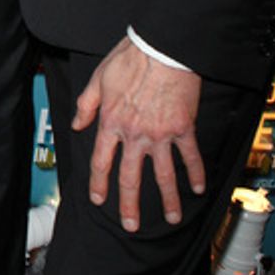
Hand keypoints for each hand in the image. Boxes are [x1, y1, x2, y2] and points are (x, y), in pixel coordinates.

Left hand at [73, 36, 205, 231]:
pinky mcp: (184, 128)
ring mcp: (160, 134)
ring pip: (163, 175)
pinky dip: (195, 174)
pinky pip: (190, 156)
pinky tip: (198, 189)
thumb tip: (77, 124)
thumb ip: (86, 105)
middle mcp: (134, 134)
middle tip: (131, 225)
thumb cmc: (129, 59)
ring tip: (172, 218)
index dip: (99, 183)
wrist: (162, 48)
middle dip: (129, 204)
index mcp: (111, 122)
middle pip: (130, 177)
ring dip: (168, 199)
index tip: (99, 200)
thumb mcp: (98, 79)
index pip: (101, 161)